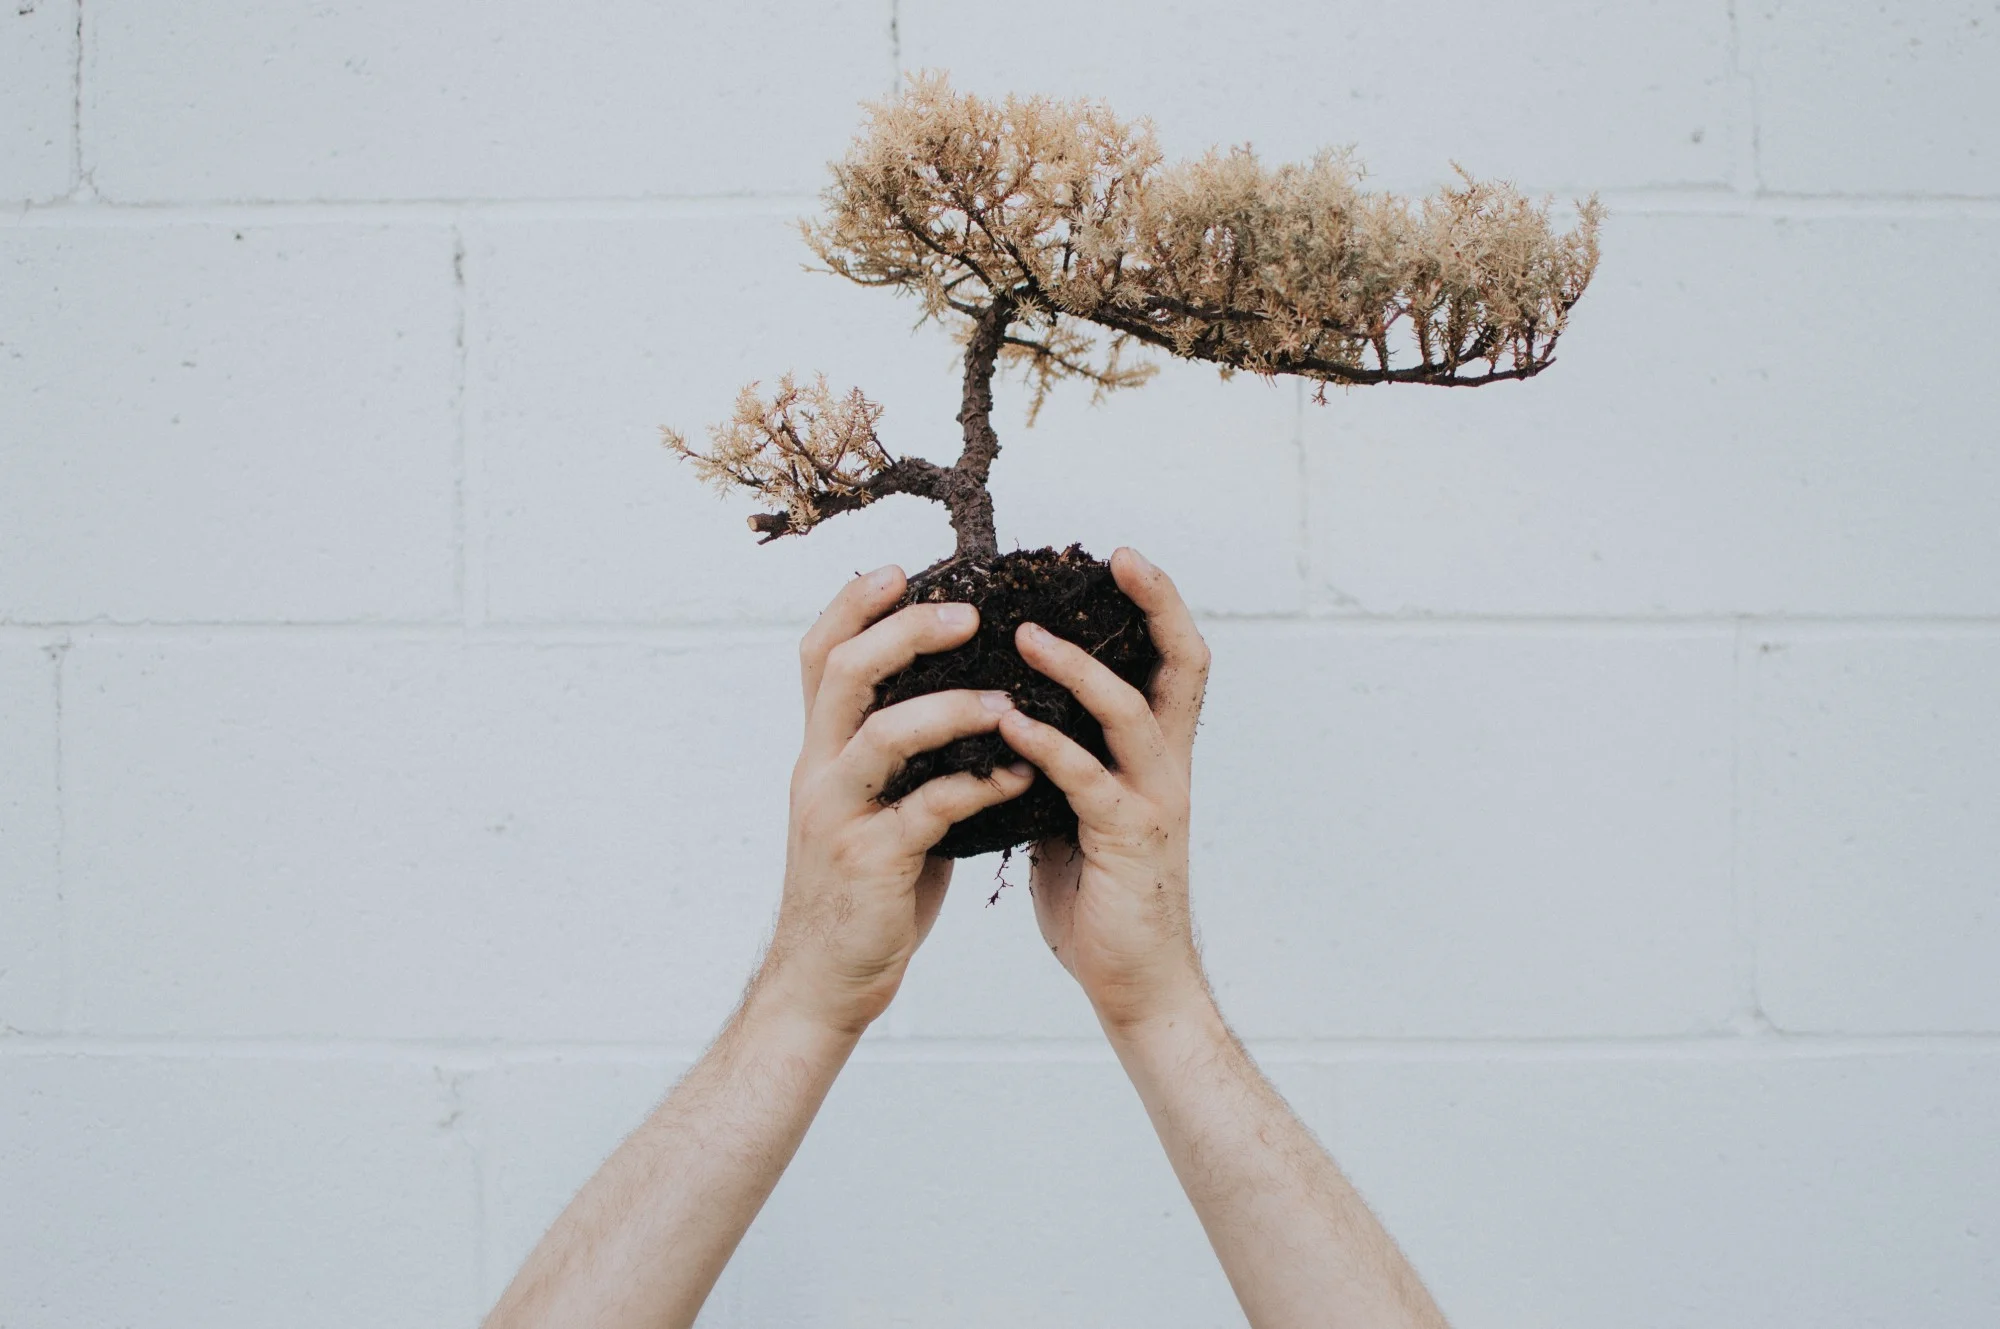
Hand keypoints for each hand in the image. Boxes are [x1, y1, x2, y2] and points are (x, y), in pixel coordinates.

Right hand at [755, 565, 1033, 1036]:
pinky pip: (926, 810)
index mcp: (820, 753)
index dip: (854, 605)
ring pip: (883, 734)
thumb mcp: (872, 810)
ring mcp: (839, 816)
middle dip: (905, 631)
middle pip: (846, 671)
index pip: (821, 655)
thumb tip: (964, 706)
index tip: (902, 569)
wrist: (825, 983)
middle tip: (969, 614)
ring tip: (1006, 700)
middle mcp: (818, 772)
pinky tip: (1020, 779)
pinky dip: (978, 787)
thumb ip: (903, 761)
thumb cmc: (865, 892)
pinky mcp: (870, 862)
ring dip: (949, 708)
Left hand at [998, 548, 1213, 1034]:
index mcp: (1157, 754)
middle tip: (1116, 559)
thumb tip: (1013, 722)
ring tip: (1025, 637)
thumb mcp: (1076, 816)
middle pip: (1182, 664)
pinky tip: (1008, 725)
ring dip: (1077, 669)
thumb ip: (1061, 766)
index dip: (1158, 605)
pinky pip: (1088, 780)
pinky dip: (1048, 747)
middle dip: (1154, 606)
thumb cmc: (1102, 900)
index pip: (1172, 661)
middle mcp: (1167, 767)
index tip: (1122, 559)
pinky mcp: (1127, 840)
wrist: (1134, 983)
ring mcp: (1153, 800)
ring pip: (1129, 712)